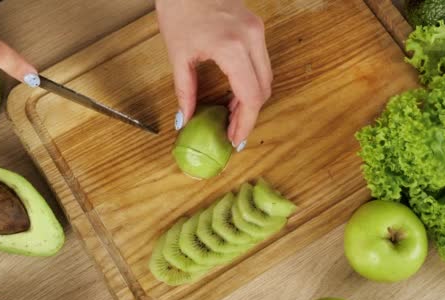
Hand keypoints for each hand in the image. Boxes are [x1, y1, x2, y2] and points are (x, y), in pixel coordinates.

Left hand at [156, 0, 271, 149]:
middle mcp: (252, 39)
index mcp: (232, 47)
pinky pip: (261, 64)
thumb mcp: (178, 54)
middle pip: (264, 90)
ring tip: (231, 118)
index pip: (250, 96)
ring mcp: (257, 32)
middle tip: (232, 134)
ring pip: (266, 78)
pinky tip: (235, 96)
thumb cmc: (179, 7)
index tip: (234, 141)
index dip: (244, 124)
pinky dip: (252, 83)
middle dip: (249, 116)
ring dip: (252, 101)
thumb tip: (185, 120)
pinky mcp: (256, 28)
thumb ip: (184, 91)